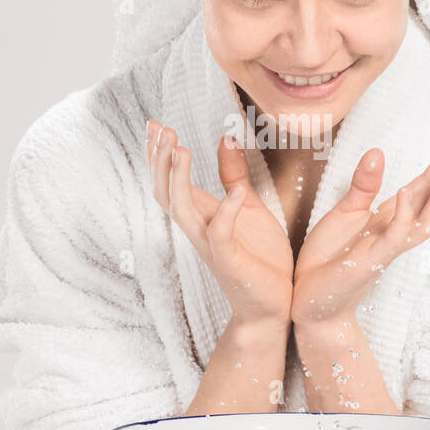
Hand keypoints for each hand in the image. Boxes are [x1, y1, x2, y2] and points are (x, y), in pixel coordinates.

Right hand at [147, 119, 293, 329]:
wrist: (274, 305)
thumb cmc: (260, 258)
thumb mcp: (250, 206)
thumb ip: (234, 175)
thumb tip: (224, 138)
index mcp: (202, 214)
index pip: (169, 181)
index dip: (159, 154)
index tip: (155, 124)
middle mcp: (199, 229)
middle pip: (165, 192)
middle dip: (160, 161)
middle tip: (161, 130)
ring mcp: (212, 246)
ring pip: (181, 211)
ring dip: (178, 180)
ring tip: (181, 150)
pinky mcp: (231, 262)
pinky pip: (221, 235)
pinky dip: (226, 212)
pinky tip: (235, 192)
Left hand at [291, 131, 429, 327]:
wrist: (311, 299)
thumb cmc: (328, 257)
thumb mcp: (345, 212)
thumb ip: (363, 184)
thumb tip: (377, 150)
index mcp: (391, 216)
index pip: (424, 184)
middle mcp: (397, 230)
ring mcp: (389, 246)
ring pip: (425, 220)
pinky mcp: (373, 260)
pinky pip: (395, 236)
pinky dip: (403, 214)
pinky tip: (407, 191)